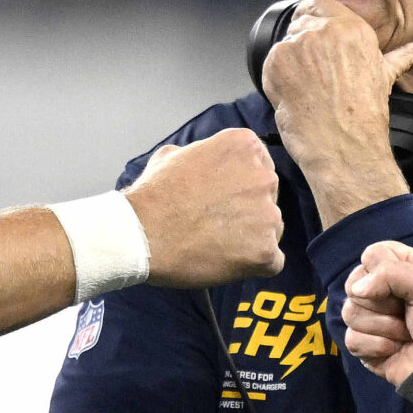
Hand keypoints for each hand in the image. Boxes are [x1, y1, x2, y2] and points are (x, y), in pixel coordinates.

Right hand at [125, 129, 285, 287]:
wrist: (140, 235)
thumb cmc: (152, 195)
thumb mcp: (172, 155)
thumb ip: (201, 152)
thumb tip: (203, 158)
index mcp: (245, 147)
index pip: (259, 166)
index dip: (239, 185)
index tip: (220, 197)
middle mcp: (264, 177)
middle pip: (269, 197)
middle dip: (248, 210)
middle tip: (216, 223)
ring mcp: (269, 216)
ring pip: (272, 229)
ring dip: (251, 237)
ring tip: (216, 244)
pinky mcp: (265, 251)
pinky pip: (272, 261)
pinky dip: (253, 265)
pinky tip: (227, 262)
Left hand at [264, 0, 412, 224]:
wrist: (344, 145)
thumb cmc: (365, 115)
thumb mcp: (385, 77)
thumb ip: (402, 55)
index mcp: (351, 28)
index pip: (319, 3)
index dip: (315, 20)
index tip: (317, 41)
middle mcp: (323, 30)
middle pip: (300, 22)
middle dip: (304, 45)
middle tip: (314, 73)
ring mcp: (297, 45)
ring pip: (285, 44)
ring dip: (291, 63)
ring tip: (307, 89)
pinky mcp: (276, 63)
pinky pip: (271, 64)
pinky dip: (278, 79)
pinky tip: (296, 96)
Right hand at [342, 239, 412, 387]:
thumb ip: (392, 273)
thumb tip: (357, 289)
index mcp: (401, 266)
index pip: (371, 255)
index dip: (383, 272)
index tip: (405, 288)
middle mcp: (381, 288)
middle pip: (353, 284)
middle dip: (383, 304)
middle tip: (407, 313)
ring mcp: (370, 317)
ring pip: (350, 312)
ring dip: (384, 327)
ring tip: (405, 333)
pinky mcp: (364, 343)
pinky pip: (351, 339)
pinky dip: (377, 347)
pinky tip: (395, 349)